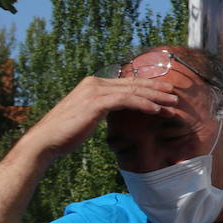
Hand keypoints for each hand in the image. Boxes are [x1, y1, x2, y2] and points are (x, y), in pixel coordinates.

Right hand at [20, 75, 177, 160]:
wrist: (46, 140)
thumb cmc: (67, 132)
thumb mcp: (89, 115)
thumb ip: (103, 108)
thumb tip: (118, 109)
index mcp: (93, 84)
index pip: (126, 82)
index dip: (148, 85)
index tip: (165, 90)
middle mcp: (94, 83)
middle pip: (132, 83)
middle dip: (156, 88)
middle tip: (175, 92)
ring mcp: (94, 91)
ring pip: (132, 91)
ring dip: (155, 96)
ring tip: (172, 102)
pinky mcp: (95, 102)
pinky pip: (125, 101)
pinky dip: (143, 104)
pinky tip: (156, 110)